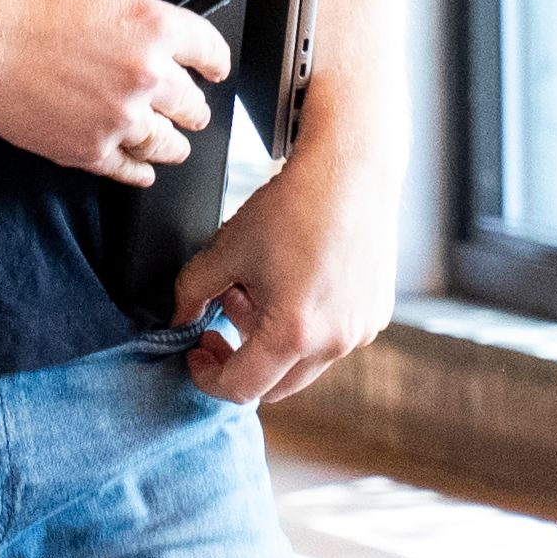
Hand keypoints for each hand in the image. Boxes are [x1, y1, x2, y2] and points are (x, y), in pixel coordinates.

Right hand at [0, 0, 230, 182]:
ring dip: (173, 144)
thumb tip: (161, 45)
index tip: (215, 71)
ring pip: (170, 145)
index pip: (211, 51)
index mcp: (154, 29)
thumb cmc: (29, 14)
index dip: (216, 63)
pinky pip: (132, 171)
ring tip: (172, 144)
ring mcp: (122, 118)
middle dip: (192, 107)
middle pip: (194, 105)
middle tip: (189, 110)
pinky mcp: (93, 151)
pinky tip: (143, 169)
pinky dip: (141, 171)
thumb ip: (141, 24)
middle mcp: (147, 76)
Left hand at [164, 116, 400, 408]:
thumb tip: (180, 317)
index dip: (208, 376)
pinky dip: (305, 327)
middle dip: (239, 362)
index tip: (196, 353)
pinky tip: (291, 286)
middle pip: (275, 385)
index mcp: (293, 333)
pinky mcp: (376, 315)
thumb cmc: (293, 205)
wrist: (351, 170)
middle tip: (218, 329)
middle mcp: (334, 342)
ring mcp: (360, 331)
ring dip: (271, 341)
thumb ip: (192, 292)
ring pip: (304, 362)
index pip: (240, 387)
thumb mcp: (226, 249)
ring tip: (256, 292)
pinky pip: (331, 339)